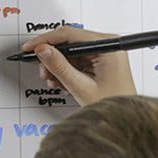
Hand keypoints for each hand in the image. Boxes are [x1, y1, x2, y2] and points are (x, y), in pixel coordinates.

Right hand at [21, 26, 136, 105]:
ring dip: (59, 66)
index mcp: (109, 47)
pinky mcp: (102, 61)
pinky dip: (68, 71)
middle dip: (53, 57)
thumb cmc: (113, 105)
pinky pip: (79, 60)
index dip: (47, 40)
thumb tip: (43, 50)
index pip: (70, 34)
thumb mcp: (81, 87)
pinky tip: (64, 82)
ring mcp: (106, 53)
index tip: (31, 47)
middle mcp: (109, 45)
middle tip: (43, 71)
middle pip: (70, 42)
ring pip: (72, 52)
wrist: (126, 123)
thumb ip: (60, 67)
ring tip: (55, 81)